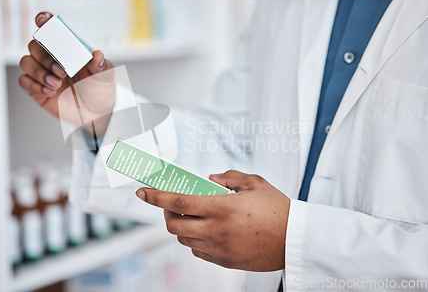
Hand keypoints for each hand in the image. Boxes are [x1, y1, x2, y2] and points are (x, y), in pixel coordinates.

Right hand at [19, 12, 115, 132]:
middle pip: (34, 45)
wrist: (96, 113)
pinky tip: (50, 91)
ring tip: (57, 84)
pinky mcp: (36, 88)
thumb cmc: (100, 89)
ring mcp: (42, 72)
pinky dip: (34, 85)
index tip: (42, 21)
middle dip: (45, 57)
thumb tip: (97, 55)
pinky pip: (23, 81)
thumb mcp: (105, 76)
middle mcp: (52, 57)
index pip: (51, 28)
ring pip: (25, 62)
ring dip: (39, 72)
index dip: (44, 21)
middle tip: (62, 72)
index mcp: (68, 48)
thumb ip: (102, 66)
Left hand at [135, 170, 289, 271]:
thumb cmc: (278, 211)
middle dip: (166, 212)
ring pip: (184, 238)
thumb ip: (229, 177)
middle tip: (172, 203)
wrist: (295, 240)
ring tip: (193, 215)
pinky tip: (206, 230)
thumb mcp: (255, 183)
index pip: (178, 201)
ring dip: (181, 226)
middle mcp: (216, 230)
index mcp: (221, 208)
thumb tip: (211, 180)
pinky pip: (198, 251)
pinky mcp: (225, 261)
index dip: (156, 196)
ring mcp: (219, 248)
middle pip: (174, 224)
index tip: (143, 192)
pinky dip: (195, 239)